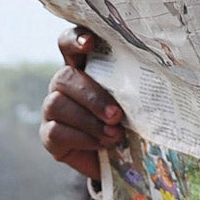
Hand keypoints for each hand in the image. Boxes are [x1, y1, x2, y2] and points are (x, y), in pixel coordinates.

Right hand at [41, 27, 123, 179]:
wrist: (121, 160)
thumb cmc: (130, 123)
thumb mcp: (134, 103)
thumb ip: (133, 89)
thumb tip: (151, 81)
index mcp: (84, 68)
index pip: (69, 44)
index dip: (74, 39)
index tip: (89, 42)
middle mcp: (64, 85)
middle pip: (64, 77)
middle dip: (92, 96)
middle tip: (116, 114)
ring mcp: (52, 110)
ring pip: (57, 105)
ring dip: (88, 121)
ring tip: (113, 134)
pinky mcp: (48, 135)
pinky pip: (56, 131)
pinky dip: (82, 138)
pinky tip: (101, 144)